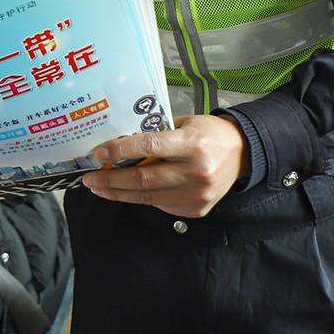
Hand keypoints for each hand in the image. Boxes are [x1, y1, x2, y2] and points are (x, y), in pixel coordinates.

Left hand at [81, 114, 248, 217]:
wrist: (243, 154)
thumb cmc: (210, 134)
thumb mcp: (185, 123)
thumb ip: (156, 134)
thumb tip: (119, 143)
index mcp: (192, 145)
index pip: (149, 147)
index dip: (120, 151)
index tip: (98, 155)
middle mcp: (196, 172)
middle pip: (143, 179)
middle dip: (111, 180)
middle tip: (89, 179)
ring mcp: (197, 195)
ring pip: (147, 197)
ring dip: (119, 193)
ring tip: (99, 187)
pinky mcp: (197, 210)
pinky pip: (160, 205)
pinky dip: (140, 198)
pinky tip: (126, 192)